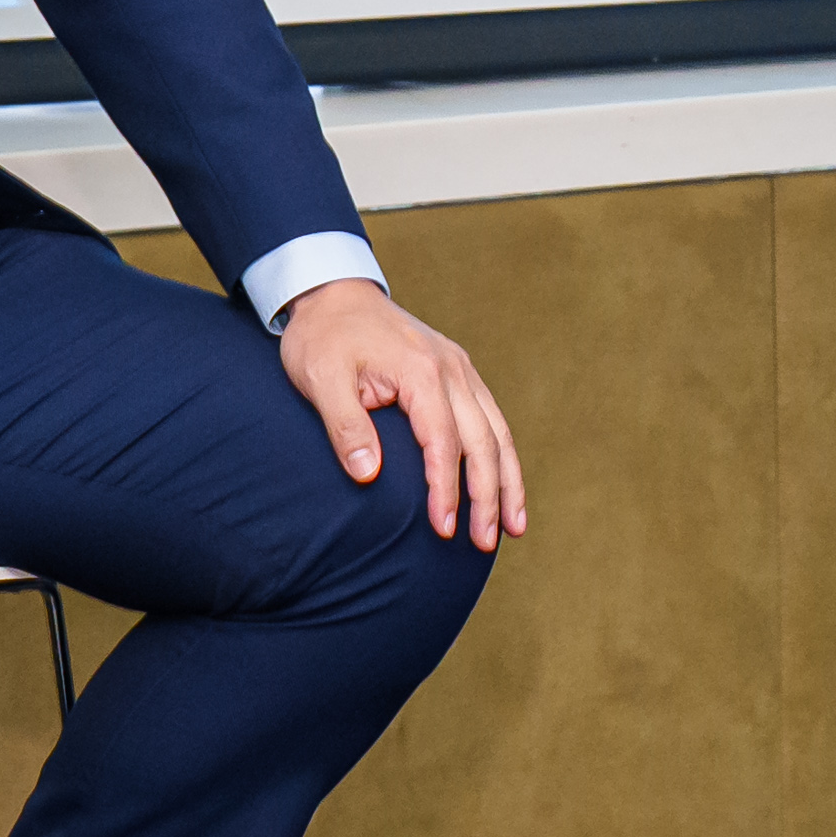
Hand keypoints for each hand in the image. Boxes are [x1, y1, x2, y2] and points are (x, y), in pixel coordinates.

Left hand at [281, 279, 525, 551]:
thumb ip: (346, 426)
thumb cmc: (323, 338)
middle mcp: (452, 369)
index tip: (444, 529)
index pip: (444, 442)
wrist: (334, 293)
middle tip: (485, 543)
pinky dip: (503, 455)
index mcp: (422, 371)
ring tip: (515, 526)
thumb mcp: (320, 378)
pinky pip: (491, 418)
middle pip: (483, 441)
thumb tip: (369, 475)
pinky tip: (505, 485)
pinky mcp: (459, 373)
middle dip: (489, 496)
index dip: (447, 489)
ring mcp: (461, 369)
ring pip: (498, 431)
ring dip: (509, 481)